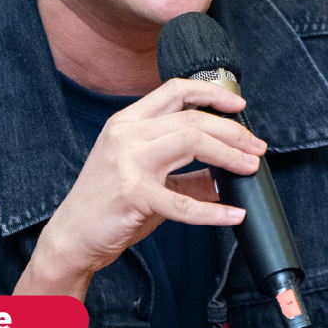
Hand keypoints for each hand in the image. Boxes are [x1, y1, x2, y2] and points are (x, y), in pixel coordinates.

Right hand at [17, 78, 263, 298]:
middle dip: (232, 131)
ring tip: (250, 167)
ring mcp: (127, 162)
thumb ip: (185, 174)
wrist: (72, 237)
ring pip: (191, 142)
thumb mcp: (147, 179)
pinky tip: (233, 214)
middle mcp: (126, 135)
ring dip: (228, 155)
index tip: (238, 104)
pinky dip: (214, 210)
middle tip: (256, 147)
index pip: (174, 90)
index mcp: (127, 123)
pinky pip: (183, 202)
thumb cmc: (107, 205)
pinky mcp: (132, 194)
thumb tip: (225, 176)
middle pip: (191, 118)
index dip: (211, 92)